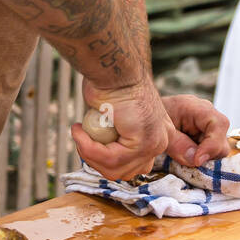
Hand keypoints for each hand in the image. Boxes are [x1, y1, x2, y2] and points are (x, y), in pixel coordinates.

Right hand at [72, 78, 190, 180]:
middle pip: (124, 172)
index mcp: (157, 135)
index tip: (87, 143)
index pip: (132, 166)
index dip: (105, 160)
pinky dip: (88, 147)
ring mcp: (154, 142)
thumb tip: (99, 155)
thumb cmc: (110, 84)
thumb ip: (115, 137)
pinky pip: (109, 158)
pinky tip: (79, 130)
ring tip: (79, 133)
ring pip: (114, 168)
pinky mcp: (143, 142)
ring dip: (88, 153)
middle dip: (96, 160)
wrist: (113, 67)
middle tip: (81, 139)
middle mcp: (160, 140)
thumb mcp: (114, 116)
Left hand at [159, 94, 230, 164]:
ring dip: (204, 159)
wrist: (148, 117)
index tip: (197, 161)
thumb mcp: (162, 131)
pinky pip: (211, 154)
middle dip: (208, 155)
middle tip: (188, 161)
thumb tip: (196, 160)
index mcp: (197, 108)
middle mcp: (208, 117)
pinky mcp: (207, 140)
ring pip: (218, 151)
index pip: (218, 124)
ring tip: (184, 156)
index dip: (212, 145)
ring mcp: (209, 129)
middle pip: (222, 141)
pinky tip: (187, 157)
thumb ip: (177, 145)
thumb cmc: (153, 119)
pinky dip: (201, 160)